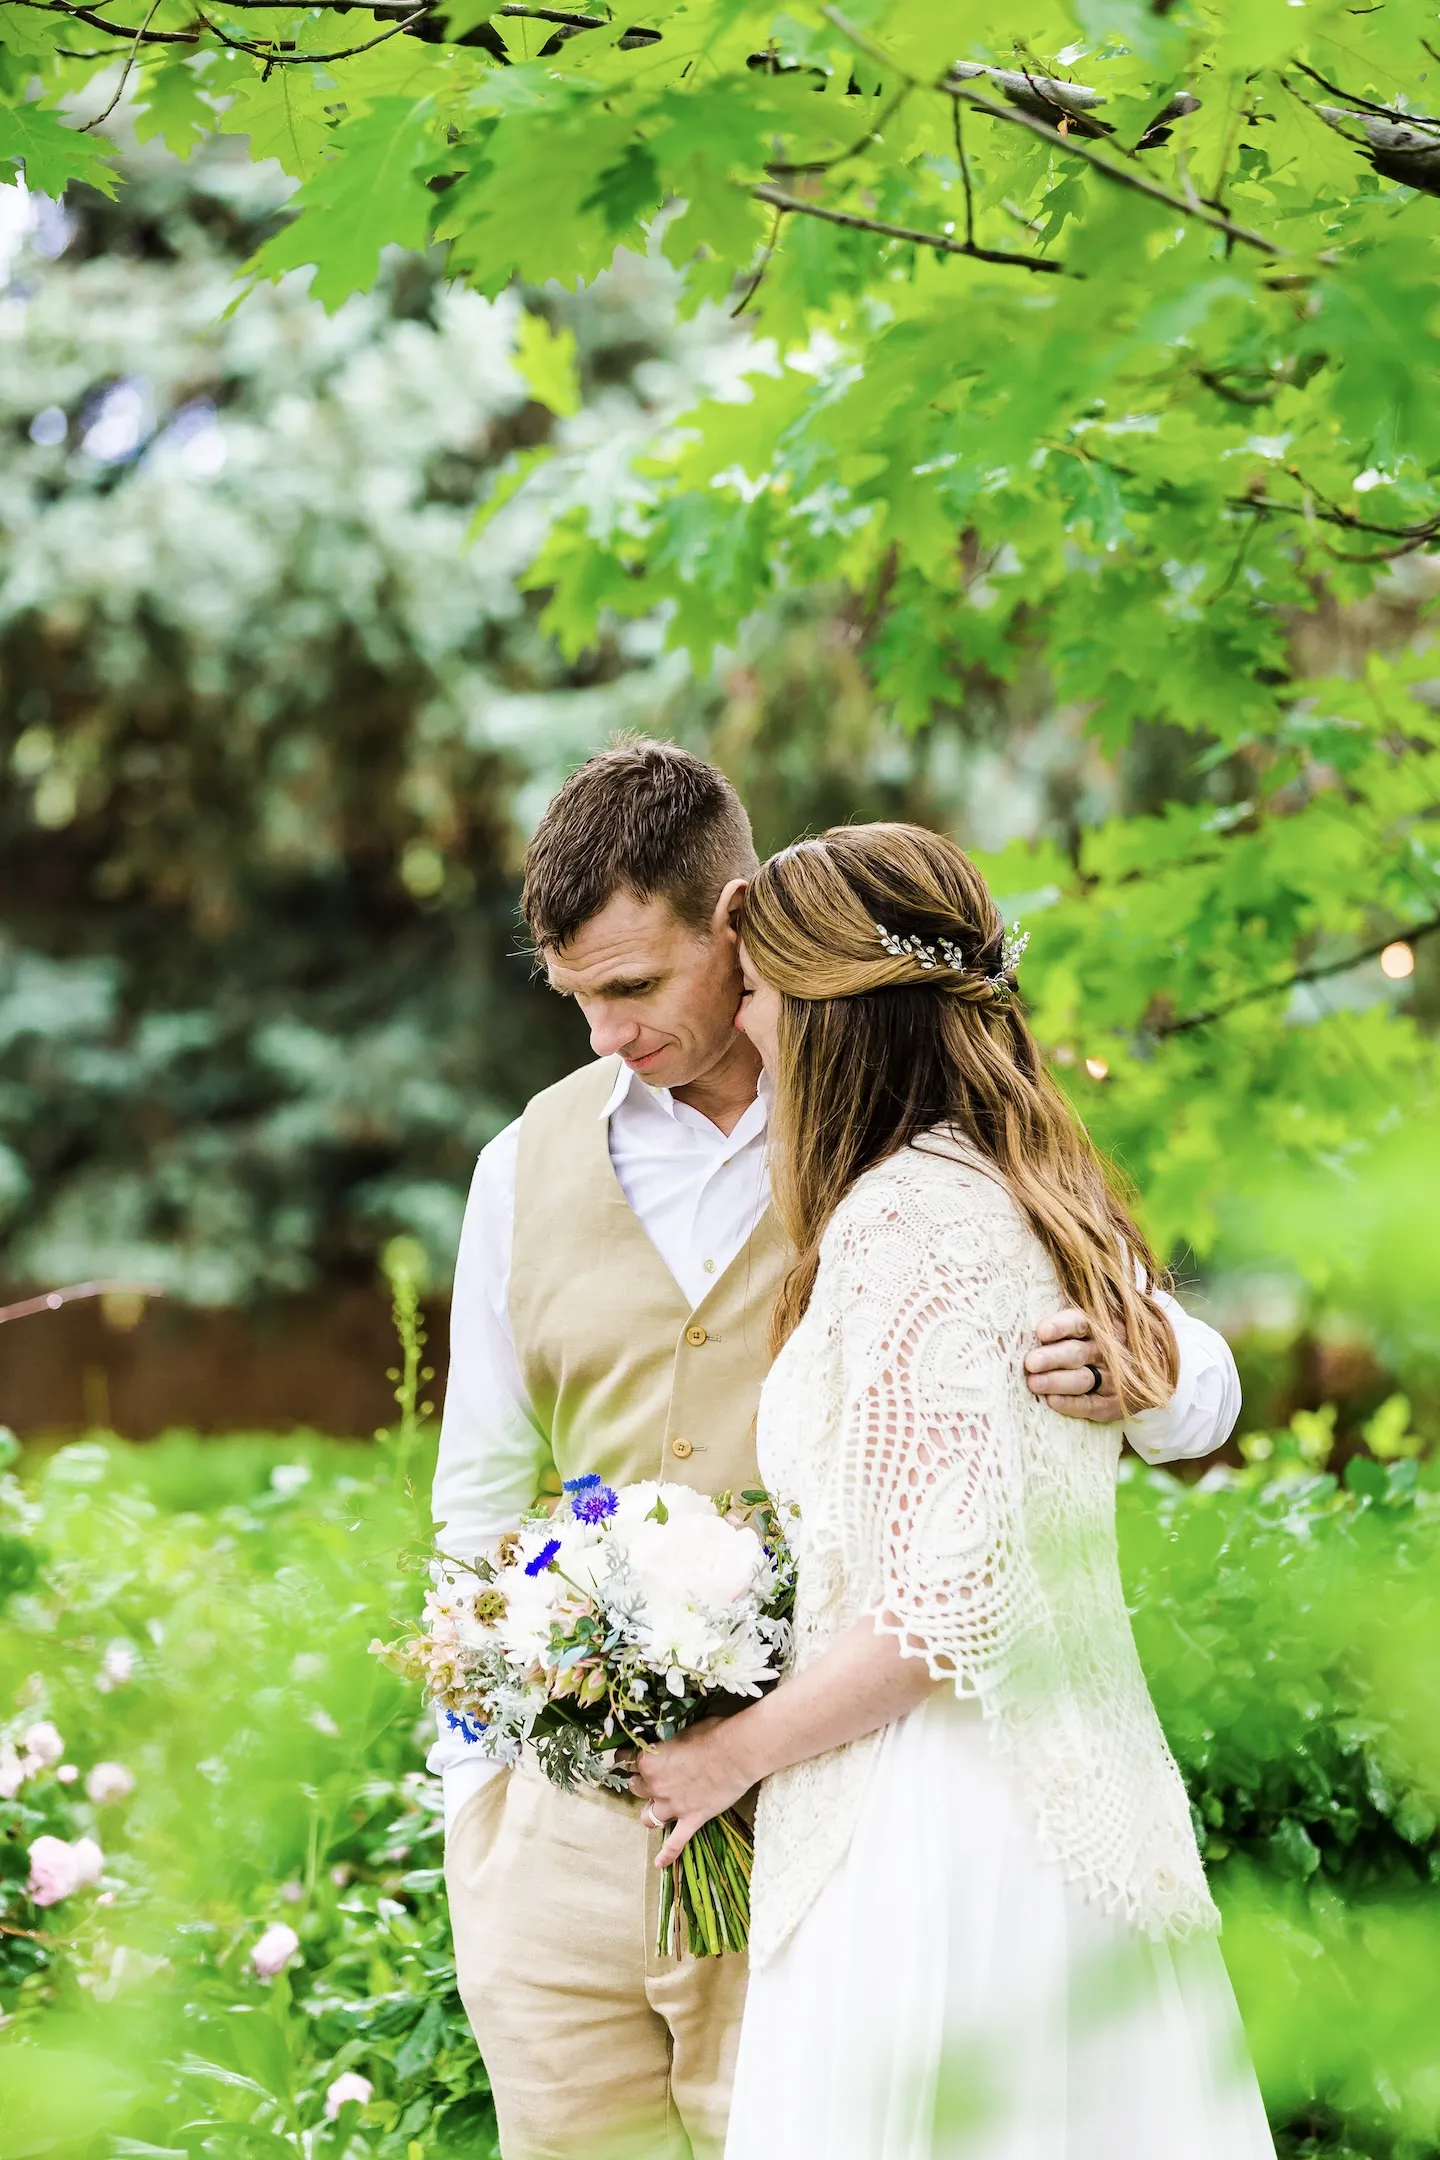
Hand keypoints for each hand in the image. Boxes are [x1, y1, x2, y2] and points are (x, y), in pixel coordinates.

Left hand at [629, 1717, 755, 1868]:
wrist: (738, 1752)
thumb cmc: (713, 1733)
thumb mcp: (683, 1731)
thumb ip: (669, 1743)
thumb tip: (668, 1743)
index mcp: (650, 1760)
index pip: (626, 1761)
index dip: (628, 1760)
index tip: (629, 1760)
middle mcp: (656, 1785)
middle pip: (636, 1789)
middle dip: (642, 1784)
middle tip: (652, 1779)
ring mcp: (673, 1805)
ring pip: (649, 1817)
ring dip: (651, 1812)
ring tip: (656, 1808)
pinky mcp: (692, 1819)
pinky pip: (675, 1842)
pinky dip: (667, 1854)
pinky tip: (659, 1863)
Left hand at [1024, 1308, 1123, 1422]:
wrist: (1142, 1373)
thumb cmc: (1095, 1344)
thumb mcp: (1088, 1329)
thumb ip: (1061, 1326)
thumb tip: (1013, 1326)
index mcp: (1099, 1327)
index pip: (1079, 1322)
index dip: (1061, 1326)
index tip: (1041, 1332)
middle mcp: (1106, 1352)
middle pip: (1077, 1353)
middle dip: (1052, 1358)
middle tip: (1030, 1363)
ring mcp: (1112, 1379)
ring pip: (1082, 1379)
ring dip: (1056, 1381)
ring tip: (1033, 1383)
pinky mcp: (1112, 1404)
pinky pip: (1091, 1405)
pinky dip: (1071, 1404)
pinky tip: (1052, 1402)